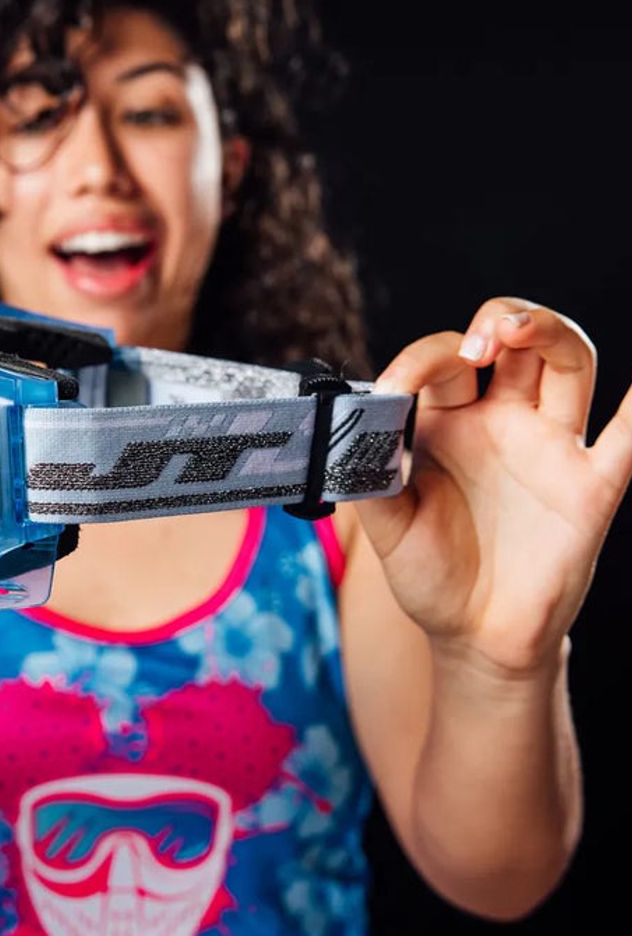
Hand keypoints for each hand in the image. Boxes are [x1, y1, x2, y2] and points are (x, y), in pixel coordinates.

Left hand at [357, 297, 631, 677]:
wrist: (475, 635)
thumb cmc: (430, 574)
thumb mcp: (387, 526)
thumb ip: (369, 476)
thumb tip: (352, 427)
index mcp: (448, 422)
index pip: (443, 363)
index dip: (418, 361)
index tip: (391, 388)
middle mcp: (501, 422)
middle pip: (516, 342)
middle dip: (496, 321)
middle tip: (474, 345)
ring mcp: (549, 449)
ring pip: (569, 364)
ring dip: (549, 333)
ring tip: (514, 331)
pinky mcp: (590, 488)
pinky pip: (627, 440)